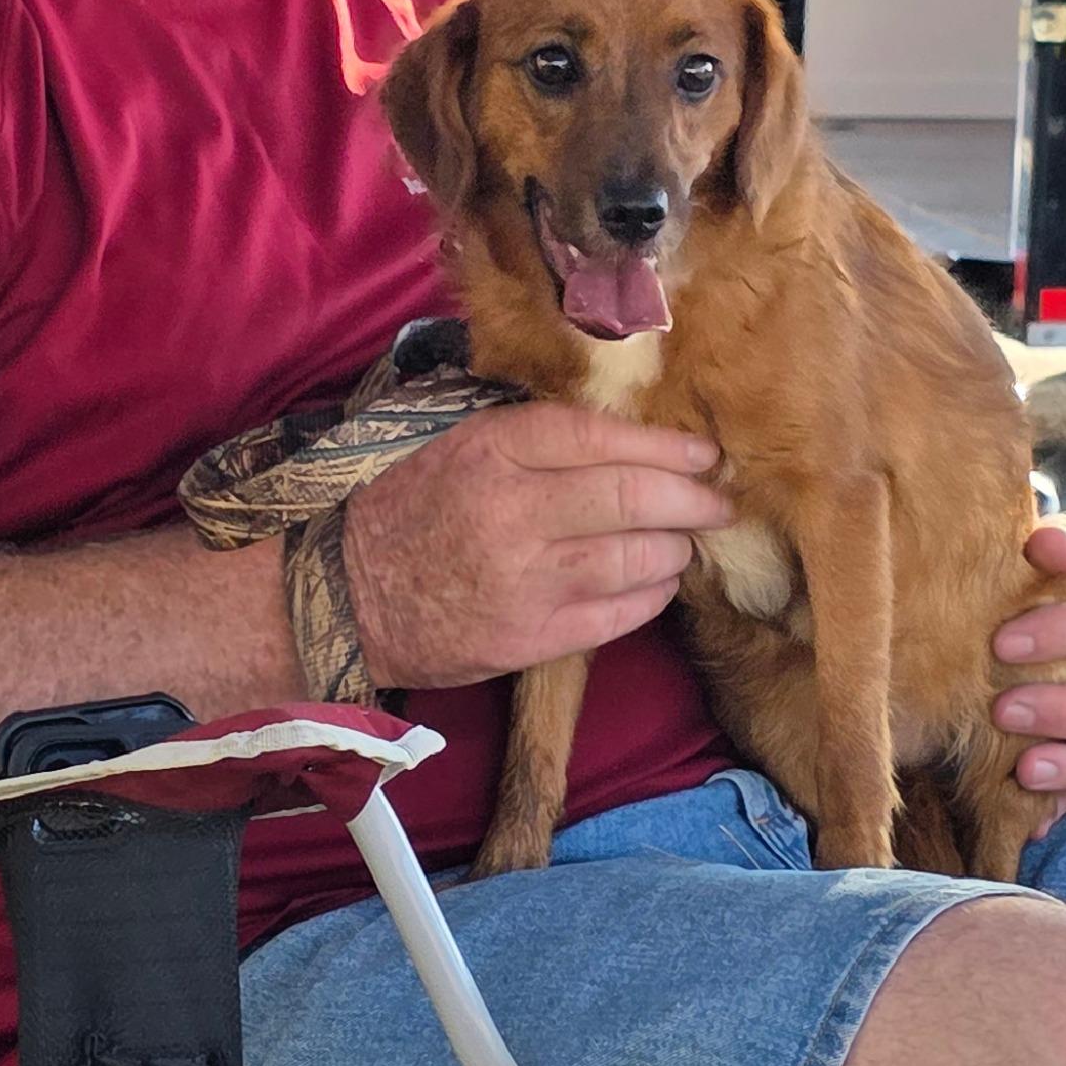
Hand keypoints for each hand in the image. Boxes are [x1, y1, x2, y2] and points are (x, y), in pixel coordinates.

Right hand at [342, 403, 726, 690]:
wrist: (347, 594)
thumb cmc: (407, 507)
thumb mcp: (456, 443)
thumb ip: (531, 434)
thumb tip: (623, 428)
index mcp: (492, 450)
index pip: (598, 436)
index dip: (663, 444)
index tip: (702, 451)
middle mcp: (513, 510)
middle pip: (631, 497)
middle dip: (692, 498)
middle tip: (718, 500)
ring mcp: (526, 580)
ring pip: (637, 558)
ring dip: (675, 548)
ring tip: (682, 540)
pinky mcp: (531, 638)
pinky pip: (620, 614)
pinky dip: (650, 595)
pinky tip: (654, 582)